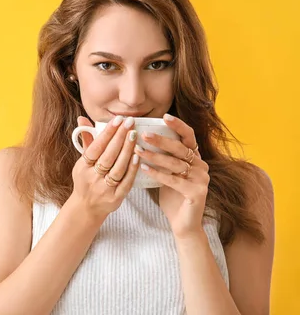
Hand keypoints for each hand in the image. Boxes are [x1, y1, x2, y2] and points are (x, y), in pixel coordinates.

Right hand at [70, 115, 140, 225]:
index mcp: (82, 167)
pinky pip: (126, 181)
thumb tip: (82, 118)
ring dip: (127, 150)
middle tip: (130, 122)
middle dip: (119, 137)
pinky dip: (132, 168)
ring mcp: (104, 189)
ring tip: (135, 134)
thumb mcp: (82, 162)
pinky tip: (137, 155)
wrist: (87, 207)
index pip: (95, 148)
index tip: (117, 120)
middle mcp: (92, 178)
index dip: (107, 133)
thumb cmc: (86, 180)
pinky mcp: (115, 198)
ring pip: (118, 167)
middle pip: (108, 156)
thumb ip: (87, 140)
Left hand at [134, 114, 208, 238]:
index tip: (164, 116)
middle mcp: (201, 165)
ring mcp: (202, 179)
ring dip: (154, 156)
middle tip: (144, 134)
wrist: (183, 223)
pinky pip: (174, 180)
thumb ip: (161, 156)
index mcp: (194, 158)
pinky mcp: (198, 192)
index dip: (178, 125)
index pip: (188, 136)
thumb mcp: (166, 172)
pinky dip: (157, 173)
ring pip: (175, 163)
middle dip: (161, 140)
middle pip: (180, 148)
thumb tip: (140, 138)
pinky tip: (143, 168)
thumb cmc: (171, 195)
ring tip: (137, 150)